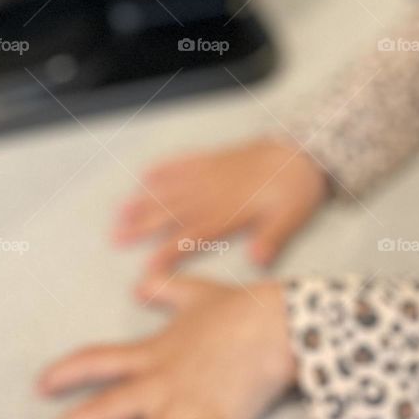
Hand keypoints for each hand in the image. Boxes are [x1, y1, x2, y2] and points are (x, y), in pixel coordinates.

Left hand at [18, 276, 296, 418]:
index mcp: (152, 352)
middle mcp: (158, 384)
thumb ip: (166, 289)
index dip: (66, 373)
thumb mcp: (197, 292)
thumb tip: (143, 284)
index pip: (96, 361)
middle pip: (99, 413)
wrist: (278, 323)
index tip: (39, 386)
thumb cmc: (242, 307)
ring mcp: (182, 409)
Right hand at [112, 134, 329, 272]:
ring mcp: (211, 173)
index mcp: (231, 211)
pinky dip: (164, 169)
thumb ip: (273, 238)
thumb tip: (259, 261)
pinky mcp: (214, 159)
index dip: (169, 252)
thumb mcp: (292, 218)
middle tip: (115, 237)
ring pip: (171, 188)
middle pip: (172, 212)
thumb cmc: (297, 189)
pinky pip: (183, 163)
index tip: (147, 269)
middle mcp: (214, 191)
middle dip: (142, 226)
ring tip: (120, 211)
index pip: (193, 236)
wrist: (303, 150)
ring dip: (144, 199)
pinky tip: (146, 175)